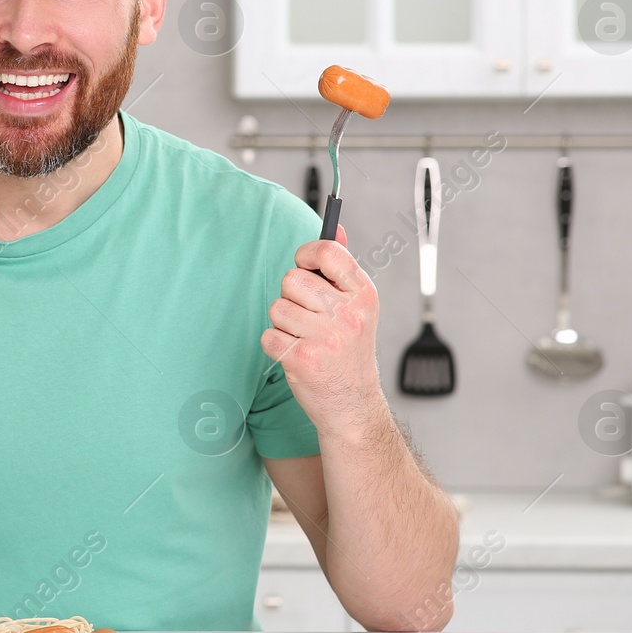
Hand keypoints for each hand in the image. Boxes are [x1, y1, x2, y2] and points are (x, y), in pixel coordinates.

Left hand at [260, 227, 386, 431]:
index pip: (328, 252)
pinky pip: (268, 335)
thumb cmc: (349, 353)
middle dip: (292, 296)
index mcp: (363, 295)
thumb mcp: (356, 307)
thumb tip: (334, 227)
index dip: (307, 254)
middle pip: (293, 279)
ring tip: (304, 338)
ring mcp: (325, 338)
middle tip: (309, 318)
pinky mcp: (302, 359)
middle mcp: (347, 315)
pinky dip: (276, 345)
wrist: (353, 406)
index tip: (305, 266)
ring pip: (277, 307)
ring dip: (283, 323)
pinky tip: (296, 354)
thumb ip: (342, 268)